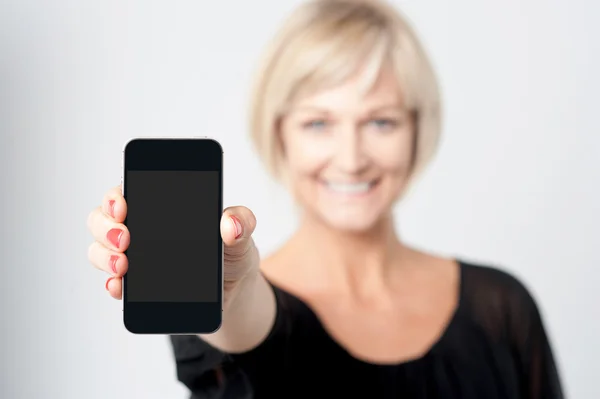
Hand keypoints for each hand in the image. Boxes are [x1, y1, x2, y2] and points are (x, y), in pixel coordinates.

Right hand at [86, 184, 260, 307]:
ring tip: (123, 265)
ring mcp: (134, 258)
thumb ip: (242, 221)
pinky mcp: (137, 287)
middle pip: (102, 219)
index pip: (126, 191)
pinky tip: (120, 286)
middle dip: (105, 227)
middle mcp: (140, 229)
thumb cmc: (232, 253)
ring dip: (104, 256)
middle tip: (124, 239)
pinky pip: (113, 284)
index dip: (115, 196)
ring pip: (99, 250)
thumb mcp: (242, 234)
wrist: (234, 292)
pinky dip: (113, 285)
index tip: (122, 206)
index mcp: (160, 207)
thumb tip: (231, 224)